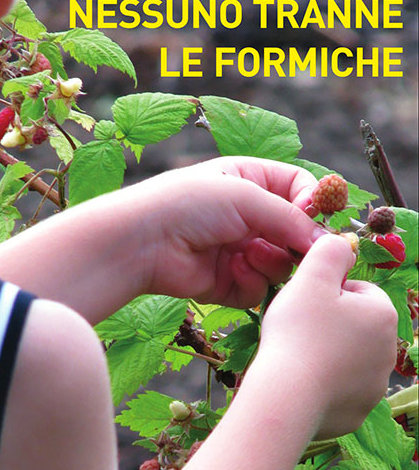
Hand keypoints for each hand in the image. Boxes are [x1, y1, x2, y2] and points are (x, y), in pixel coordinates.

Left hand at [140, 156, 320, 307]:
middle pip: (297, 233)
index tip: (318, 219)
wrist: (142, 242)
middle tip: (300, 251)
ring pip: (282, 265)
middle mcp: (248, 216)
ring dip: (271, 262)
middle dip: (298, 243)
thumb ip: (289, 217)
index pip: (300, 190)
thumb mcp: (244, 196)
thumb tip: (326, 241)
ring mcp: (239, 251)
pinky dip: (250, 282)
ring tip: (247, 255)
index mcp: (251, 181)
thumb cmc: (187, 204)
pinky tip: (230, 270)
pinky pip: (259, 288)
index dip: (314, 205)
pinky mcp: (229, 283)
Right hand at [259, 234, 397, 437]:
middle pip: (354, 327)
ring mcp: (374, 386)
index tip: (305, 304)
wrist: (286, 397)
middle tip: (298, 331)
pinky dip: (322, 386)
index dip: (327, 293)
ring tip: (297, 358)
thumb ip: (330, 251)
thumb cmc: (298, 333)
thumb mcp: (311, 277)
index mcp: (383, 314)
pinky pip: (339, 391)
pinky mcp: (357, 413)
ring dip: (326, 355)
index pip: (358, 291)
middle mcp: (388, 351)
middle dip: (329, 325)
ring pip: (348, 360)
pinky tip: (301, 383)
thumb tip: (341, 243)